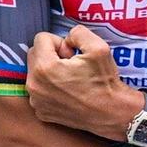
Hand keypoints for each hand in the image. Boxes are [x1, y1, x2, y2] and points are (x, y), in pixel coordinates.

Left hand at [25, 26, 139, 138]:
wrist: (112, 113)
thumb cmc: (105, 83)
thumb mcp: (98, 47)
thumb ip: (78, 33)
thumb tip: (67, 38)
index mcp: (45, 67)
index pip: (41, 38)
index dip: (60, 42)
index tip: (72, 55)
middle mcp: (35, 85)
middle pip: (34, 54)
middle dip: (51, 55)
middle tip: (71, 65)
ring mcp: (36, 100)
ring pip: (35, 73)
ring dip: (49, 71)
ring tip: (70, 79)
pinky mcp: (41, 111)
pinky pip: (39, 90)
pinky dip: (49, 88)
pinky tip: (67, 92)